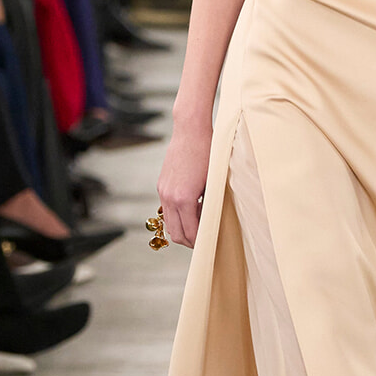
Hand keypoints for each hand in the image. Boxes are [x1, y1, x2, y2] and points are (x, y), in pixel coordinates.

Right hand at [157, 122, 212, 248]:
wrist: (190, 131)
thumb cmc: (208, 153)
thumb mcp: (213, 182)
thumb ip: (209, 205)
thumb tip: (211, 223)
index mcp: (184, 199)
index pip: (190, 233)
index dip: (200, 243)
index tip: (210, 245)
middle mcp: (170, 197)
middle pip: (176, 234)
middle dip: (190, 242)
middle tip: (204, 242)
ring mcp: (163, 191)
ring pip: (169, 224)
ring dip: (182, 230)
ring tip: (198, 230)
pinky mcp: (161, 185)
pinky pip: (167, 210)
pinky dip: (177, 217)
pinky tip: (192, 212)